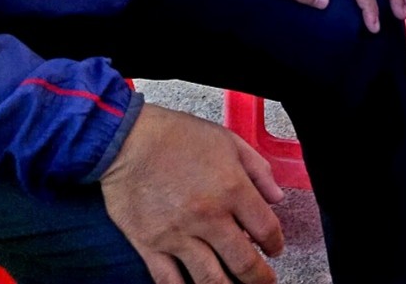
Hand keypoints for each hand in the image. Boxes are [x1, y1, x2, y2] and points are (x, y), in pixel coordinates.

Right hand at [100, 103, 284, 283]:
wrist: (129, 140)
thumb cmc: (179, 136)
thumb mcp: (229, 141)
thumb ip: (258, 170)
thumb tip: (276, 198)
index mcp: (232, 189)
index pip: (266, 229)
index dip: (276, 244)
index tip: (275, 249)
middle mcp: (208, 217)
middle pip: (243, 263)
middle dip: (259, 278)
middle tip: (264, 281)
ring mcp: (178, 235)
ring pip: (210, 279)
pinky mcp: (150, 246)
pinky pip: (170, 281)